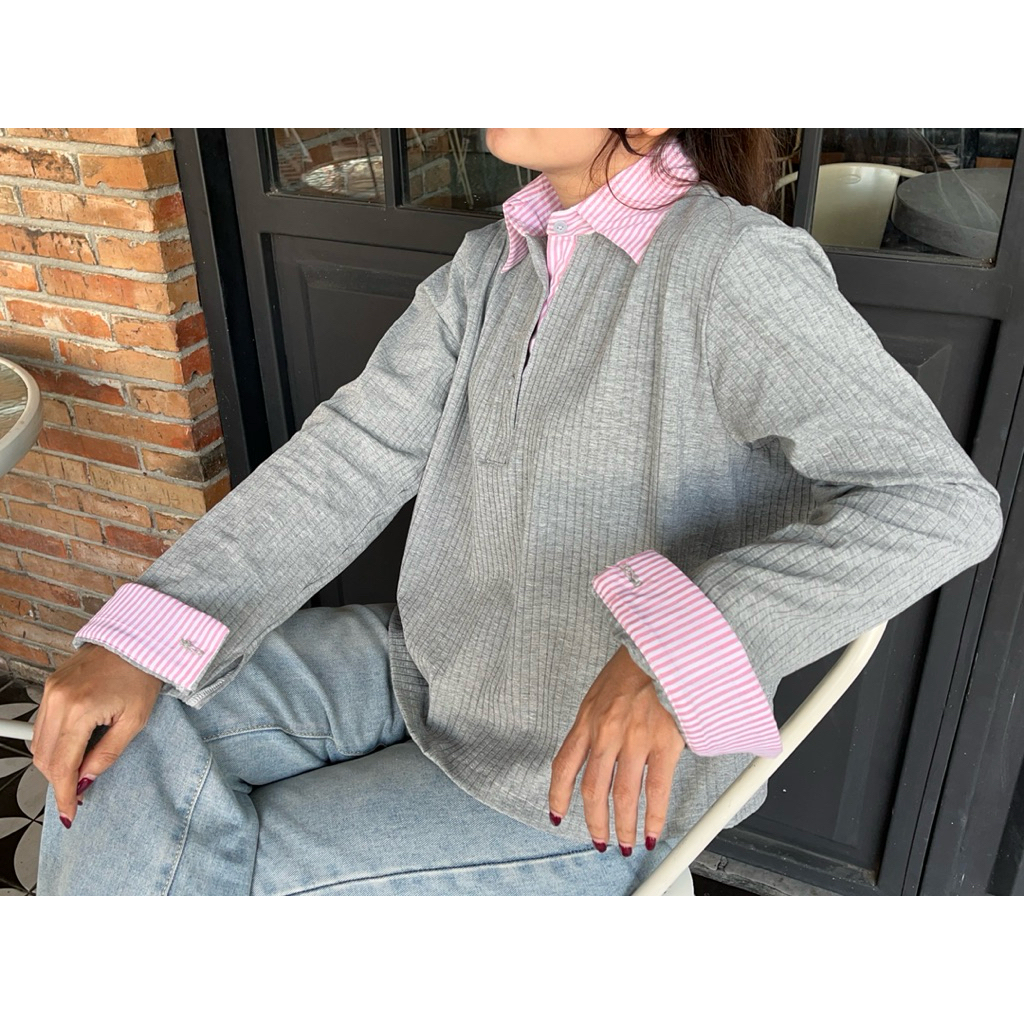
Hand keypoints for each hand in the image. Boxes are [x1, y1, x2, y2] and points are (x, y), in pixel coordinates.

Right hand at [31, 643, 162, 828]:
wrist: (139, 639)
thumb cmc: (142, 674)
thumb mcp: (134, 720)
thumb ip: (107, 754)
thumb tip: (86, 779)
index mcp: (79, 709)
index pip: (63, 765)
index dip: (64, 793)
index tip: (69, 812)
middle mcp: (58, 700)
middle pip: (44, 758)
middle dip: (59, 780)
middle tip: (79, 791)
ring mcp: (51, 691)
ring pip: (39, 743)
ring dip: (54, 763)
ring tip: (79, 768)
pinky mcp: (51, 686)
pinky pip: (42, 724)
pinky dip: (53, 742)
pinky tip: (72, 746)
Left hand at [549, 645, 683, 854]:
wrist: (664, 650)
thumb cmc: (634, 670)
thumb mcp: (599, 694)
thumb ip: (594, 727)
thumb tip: (592, 759)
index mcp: (587, 719)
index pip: (564, 766)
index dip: (558, 796)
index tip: (557, 816)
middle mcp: (606, 732)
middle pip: (592, 789)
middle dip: (594, 821)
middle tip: (599, 841)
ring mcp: (635, 739)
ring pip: (622, 795)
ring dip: (622, 826)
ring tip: (625, 844)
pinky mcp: (664, 742)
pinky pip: (657, 789)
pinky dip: (654, 816)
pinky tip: (652, 831)